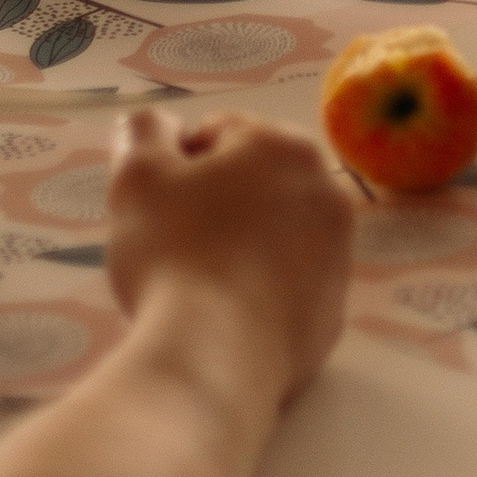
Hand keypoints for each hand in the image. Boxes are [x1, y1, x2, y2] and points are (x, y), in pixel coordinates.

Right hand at [105, 109, 350, 402]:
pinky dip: (260, 292)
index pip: (221, 134)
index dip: (177, 164)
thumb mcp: (138, 177)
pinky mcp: (334, 313)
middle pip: (256, 185)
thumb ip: (144, 133)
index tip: (155, 203)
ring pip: (276, 236)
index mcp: (286, 147)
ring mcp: (338, 256)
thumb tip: (154, 121)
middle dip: (216, 203)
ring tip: (197, 279)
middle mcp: (328, 193)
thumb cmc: (175, 251)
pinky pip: (289, 288)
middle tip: (172, 240)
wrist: (214, 355)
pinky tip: (224, 313)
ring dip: (240, 245)